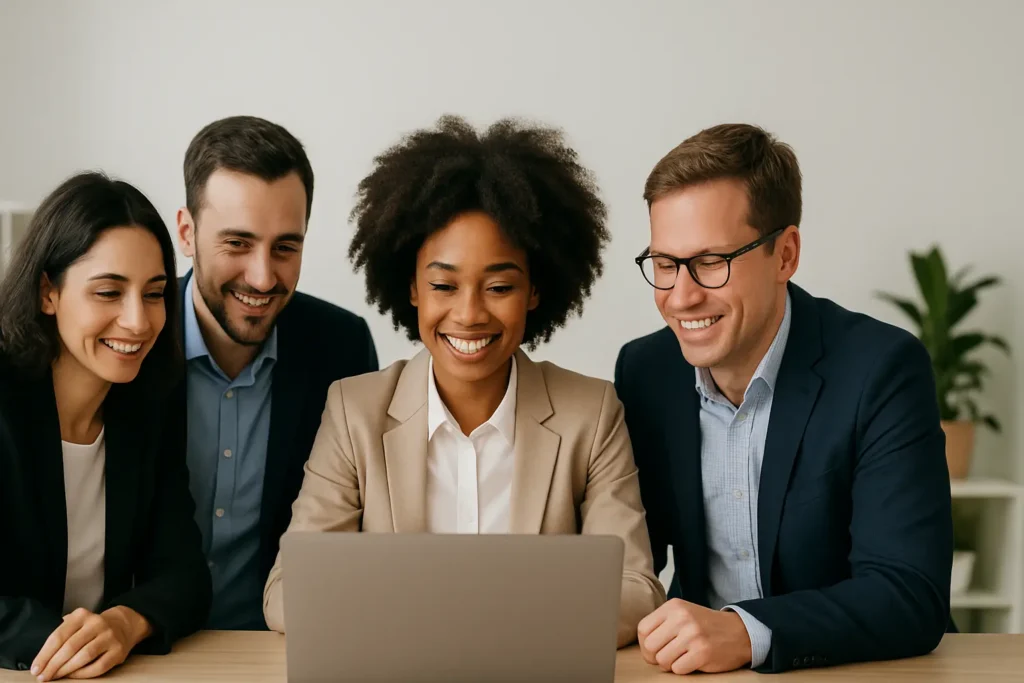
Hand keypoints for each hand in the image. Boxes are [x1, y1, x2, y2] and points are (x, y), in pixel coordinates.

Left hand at [31, 606, 150, 680]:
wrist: (123, 626)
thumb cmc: (91, 629)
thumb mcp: (77, 623)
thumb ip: (61, 633)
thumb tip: (41, 658)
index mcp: (82, 615)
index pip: (59, 636)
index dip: (44, 654)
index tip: (36, 668)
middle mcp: (97, 623)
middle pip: (70, 647)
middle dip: (53, 665)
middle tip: (43, 677)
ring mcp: (109, 637)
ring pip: (84, 656)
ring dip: (66, 670)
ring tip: (55, 677)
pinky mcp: (118, 651)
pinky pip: (98, 666)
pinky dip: (83, 674)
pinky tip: (73, 675)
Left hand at [637, 598, 751, 674]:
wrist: (739, 632)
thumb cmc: (705, 626)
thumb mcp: (682, 614)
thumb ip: (661, 624)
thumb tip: (642, 644)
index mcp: (674, 606)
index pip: (642, 629)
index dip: (645, 644)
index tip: (655, 648)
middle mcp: (682, 618)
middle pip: (650, 646)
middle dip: (656, 657)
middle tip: (669, 655)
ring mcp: (693, 635)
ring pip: (662, 660)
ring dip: (670, 664)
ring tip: (682, 657)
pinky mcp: (702, 652)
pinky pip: (678, 669)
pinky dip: (682, 669)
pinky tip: (692, 661)